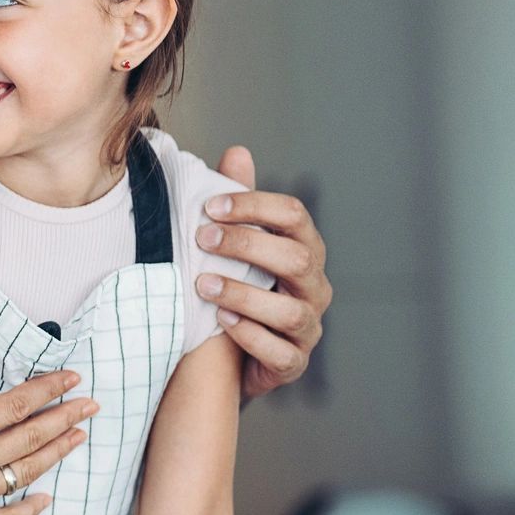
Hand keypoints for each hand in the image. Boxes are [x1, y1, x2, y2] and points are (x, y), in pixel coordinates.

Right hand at [0, 365, 97, 514]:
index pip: (12, 406)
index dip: (46, 390)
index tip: (70, 377)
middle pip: (29, 436)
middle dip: (64, 417)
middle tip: (92, 403)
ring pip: (25, 473)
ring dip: (56, 453)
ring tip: (80, 437)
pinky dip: (29, 510)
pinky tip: (46, 500)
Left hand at [199, 147, 331, 399]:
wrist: (231, 354)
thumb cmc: (238, 286)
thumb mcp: (234, 245)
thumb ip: (239, 204)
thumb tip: (238, 152)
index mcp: (303, 249)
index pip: (294, 216)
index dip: (254, 207)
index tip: (208, 207)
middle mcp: (314, 286)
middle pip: (297, 259)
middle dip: (247, 246)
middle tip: (200, 240)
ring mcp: (308, 326)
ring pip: (290, 310)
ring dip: (243, 294)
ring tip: (201, 286)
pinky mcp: (294, 361)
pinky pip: (282, 352)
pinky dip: (251, 337)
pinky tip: (221, 323)